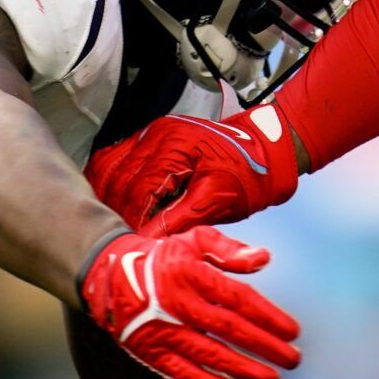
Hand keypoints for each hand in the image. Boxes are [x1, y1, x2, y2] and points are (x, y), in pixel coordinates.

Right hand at [79, 226, 300, 378]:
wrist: (110, 274)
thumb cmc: (166, 256)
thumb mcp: (196, 240)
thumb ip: (230, 250)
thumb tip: (264, 259)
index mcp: (193, 273)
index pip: (238, 298)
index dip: (268, 316)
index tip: (294, 331)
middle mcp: (178, 303)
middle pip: (229, 329)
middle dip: (265, 347)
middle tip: (293, 360)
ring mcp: (162, 330)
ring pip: (209, 354)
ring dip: (244, 369)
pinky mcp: (150, 351)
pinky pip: (182, 372)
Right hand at [87, 106, 299, 236]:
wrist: (269, 152)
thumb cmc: (249, 175)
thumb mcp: (216, 201)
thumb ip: (178, 220)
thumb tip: (146, 242)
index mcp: (173, 146)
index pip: (137, 190)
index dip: (132, 222)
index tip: (131, 246)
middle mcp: (156, 134)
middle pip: (116, 178)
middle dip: (115, 211)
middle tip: (118, 239)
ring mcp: (152, 133)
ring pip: (109, 166)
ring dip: (109, 196)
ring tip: (113, 225)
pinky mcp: (153, 139)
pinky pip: (118, 158)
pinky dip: (113, 182)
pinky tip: (114, 204)